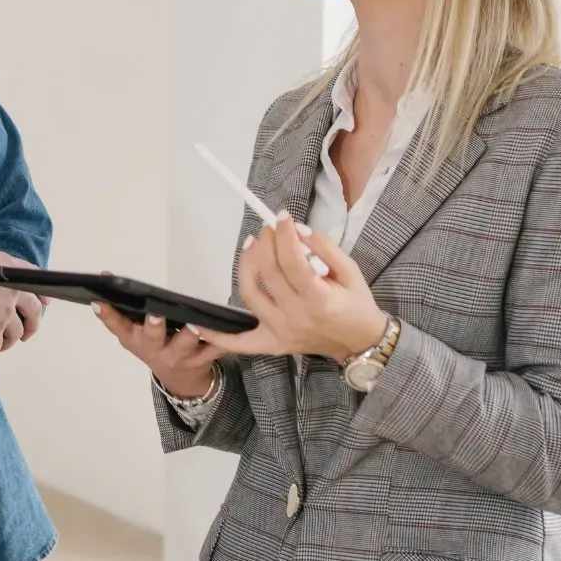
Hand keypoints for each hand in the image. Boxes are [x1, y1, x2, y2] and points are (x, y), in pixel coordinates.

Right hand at [0, 249, 44, 359]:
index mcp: (8, 268)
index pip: (35, 278)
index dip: (41, 293)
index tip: (46, 302)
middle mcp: (13, 290)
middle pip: (34, 311)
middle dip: (32, 325)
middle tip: (25, 333)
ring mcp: (5, 312)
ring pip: (16, 333)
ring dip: (9, 342)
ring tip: (0, 346)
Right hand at [94, 288, 220, 398]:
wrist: (180, 379)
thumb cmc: (156, 347)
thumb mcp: (133, 332)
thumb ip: (120, 308)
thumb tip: (106, 274)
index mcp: (135, 340)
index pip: (117, 326)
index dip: (107, 315)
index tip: (99, 301)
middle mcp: (155, 349)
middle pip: (153, 337)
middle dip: (153, 326)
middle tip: (155, 314)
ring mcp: (180, 356)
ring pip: (185, 345)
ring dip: (190, 334)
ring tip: (195, 323)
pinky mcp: (203, 358)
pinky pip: (214, 348)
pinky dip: (222, 340)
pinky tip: (229, 327)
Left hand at [193, 218, 386, 360]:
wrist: (361, 342)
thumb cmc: (357, 305)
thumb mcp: (351, 271)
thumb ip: (325, 248)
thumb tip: (298, 230)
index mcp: (319, 299)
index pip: (292, 261)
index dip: (284, 235)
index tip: (281, 216)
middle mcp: (296, 317)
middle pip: (268, 273)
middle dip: (266, 243)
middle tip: (269, 228)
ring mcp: (281, 332)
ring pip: (250, 295)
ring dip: (246, 266)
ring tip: (252, 245)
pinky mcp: (272, 344)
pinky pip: (240, 343)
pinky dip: (218, 336)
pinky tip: (200, 325)